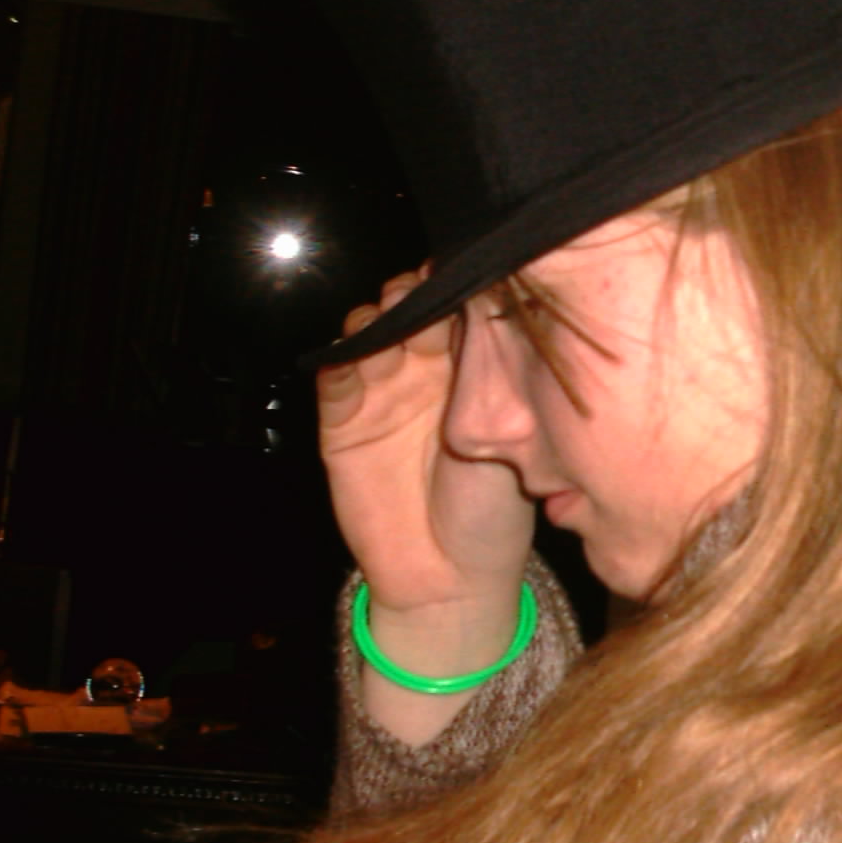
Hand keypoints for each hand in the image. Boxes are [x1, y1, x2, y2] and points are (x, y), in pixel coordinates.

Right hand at [319, 271, 534, 718]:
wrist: (453, 575)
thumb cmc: (498, 505)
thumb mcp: (506, 429)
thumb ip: (492, 370)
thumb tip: (491, 301)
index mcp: (472, 363)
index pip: (459, 303)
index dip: (457, 282)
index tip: (464, 267)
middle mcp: (425, 367)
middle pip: (411, 306)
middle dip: (414, 291)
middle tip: (423, 291)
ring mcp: (382, 389)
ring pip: (371, 330)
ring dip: (378, 317)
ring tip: (392, 319)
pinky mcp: (343, 419)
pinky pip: (335, 377)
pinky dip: (340, 360)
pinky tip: (353, 354)